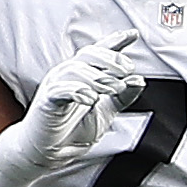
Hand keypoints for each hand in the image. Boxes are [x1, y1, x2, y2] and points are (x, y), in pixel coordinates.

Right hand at [0, 23, 141, 186]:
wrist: (51, 152)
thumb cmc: (74, 129)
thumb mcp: (107, 111)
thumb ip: (123, 97)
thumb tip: (139, 80)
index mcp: (82, 75)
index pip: (99, 52)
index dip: (115, 42)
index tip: (133, 34)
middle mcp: (68, 75)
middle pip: (89, 55)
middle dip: (111, 60)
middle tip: (127, 71)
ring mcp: (56, 86)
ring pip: (76, 70)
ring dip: (98, 77)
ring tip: (114, 89)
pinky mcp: (47, 102)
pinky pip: (61, 90)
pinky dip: (77, 91)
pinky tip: (91, 99)